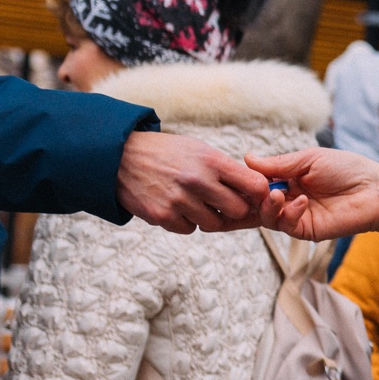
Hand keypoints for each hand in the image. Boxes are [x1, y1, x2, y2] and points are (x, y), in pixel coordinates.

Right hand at [118, 131, 269, 233]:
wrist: (119, 157)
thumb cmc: (167, 153)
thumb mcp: (199, 150)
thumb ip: (227, 170)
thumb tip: (259, 191)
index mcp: (212, 161)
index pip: (255, 186)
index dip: (258, 194)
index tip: (252, 195)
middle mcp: (198, 181)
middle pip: (238, 210)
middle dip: (233, 208)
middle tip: (221, 201)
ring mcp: (179, 200)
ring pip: (214, 224)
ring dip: (208, 216)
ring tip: (194, 200)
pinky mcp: (162, 216)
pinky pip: (189, 229)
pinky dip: (186, 222)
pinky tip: (175, 205)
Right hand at [249, 149, 378, 241]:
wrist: (376, 189)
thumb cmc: (348, 169)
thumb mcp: (309, 159)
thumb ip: (279, 163)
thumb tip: (246, 158)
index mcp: (288, 179)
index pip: (258, 182)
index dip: (248, 179)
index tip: (240, 173)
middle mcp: (289, 198)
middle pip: (257, 202)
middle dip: (252, 195)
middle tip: (254, 187)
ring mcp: (297, 216)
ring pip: (267, 216)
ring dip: (268, 205)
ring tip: (277, 195)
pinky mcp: (307, 230)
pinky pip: (287, 226)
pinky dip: (289, 213)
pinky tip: (300, 201)